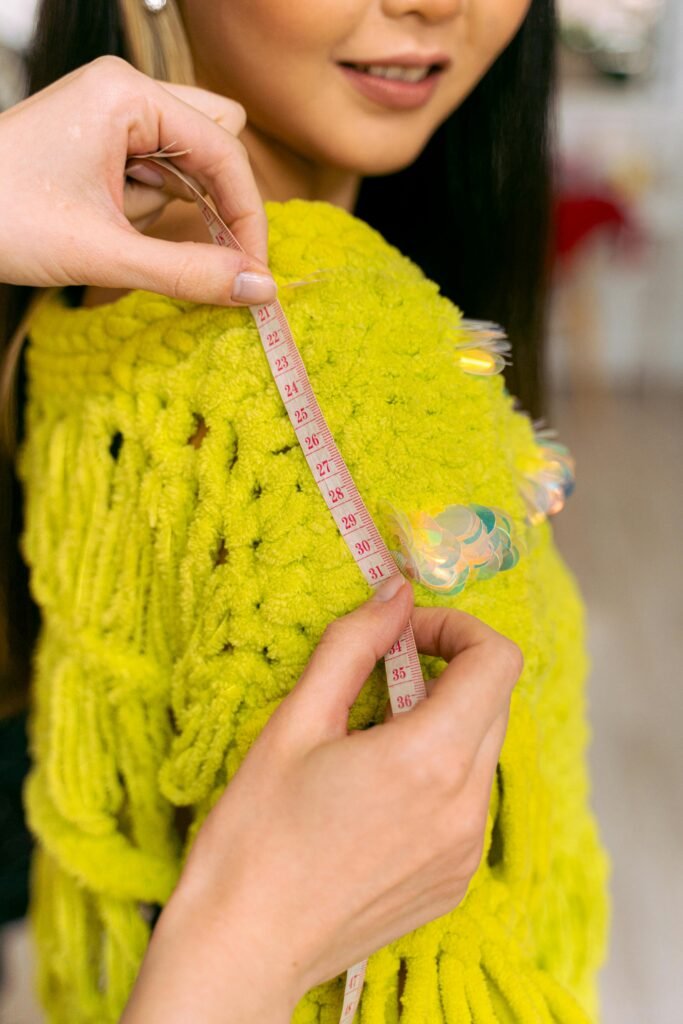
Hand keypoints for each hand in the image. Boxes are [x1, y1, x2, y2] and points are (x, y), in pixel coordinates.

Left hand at [0, 56, 275, 304]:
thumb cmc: (1, 219)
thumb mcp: (104, 254)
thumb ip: (189, 273)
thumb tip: (260, 288)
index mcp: (126, 97)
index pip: (224, 149)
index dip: (247, 214)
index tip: (257, 271)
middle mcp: (124, 97)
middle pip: (213, 146)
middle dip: (213, 206)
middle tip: (214, 258)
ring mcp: (112, 120)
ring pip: (186, 167)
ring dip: (176, 214)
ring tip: (127, 238)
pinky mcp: (101, 148)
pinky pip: (156, 179)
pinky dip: (153, 215)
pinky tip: (117, 233)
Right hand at [122, 577, 521, 1022]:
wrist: (243, 946)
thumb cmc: (256, 833)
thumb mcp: (296, 721)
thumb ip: (354, 644)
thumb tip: (396, 594)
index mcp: (430, 759)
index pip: (497, 661)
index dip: (456, 628)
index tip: (404, 634)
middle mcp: (465, 807)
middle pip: (494, 701)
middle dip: (447, 670)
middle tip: (378, 676)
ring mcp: (465, 851)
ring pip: (481, 751)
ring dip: (441, 722)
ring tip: (369, 739)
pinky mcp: (455, 881)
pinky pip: (467, 801)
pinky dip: (437, 773)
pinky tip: (375, 793)